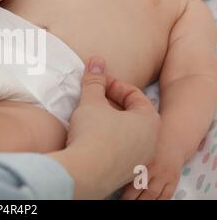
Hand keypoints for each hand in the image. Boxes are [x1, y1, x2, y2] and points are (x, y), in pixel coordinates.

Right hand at [47, 56, 160, 198]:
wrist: (85, 173)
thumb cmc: (93, 134)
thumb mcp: (91, 101)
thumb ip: (95, 80)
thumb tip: (95, 60)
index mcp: (149, 121)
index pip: (135, 95)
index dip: (113, 85)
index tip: (97, 85)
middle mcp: (150, 142)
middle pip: (132, 114)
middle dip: (111, 104)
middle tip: (92, 100)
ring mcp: (139, 160)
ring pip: (126, 134)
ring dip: (109, 124)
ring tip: (89, 119)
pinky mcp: (126, 174)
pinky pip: (119, 151)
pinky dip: (107, 142)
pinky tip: (89, 140)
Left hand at [120, 142, 183, 199]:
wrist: (173, 138)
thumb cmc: (151, 143)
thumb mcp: (138, 148)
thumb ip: (130, 159)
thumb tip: (116, 171)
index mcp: (141, 160)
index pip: (129, 178)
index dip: (123, 189)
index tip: (115, 194)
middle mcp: (153, 168)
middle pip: (139, 188)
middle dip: (130, 198)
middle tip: (123, 201)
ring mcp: (164, 175)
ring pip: (152, 194)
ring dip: (143, 201)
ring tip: (135, 203)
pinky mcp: (173, 179)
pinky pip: (166, 194)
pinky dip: (159, 201)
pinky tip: (152, 202)